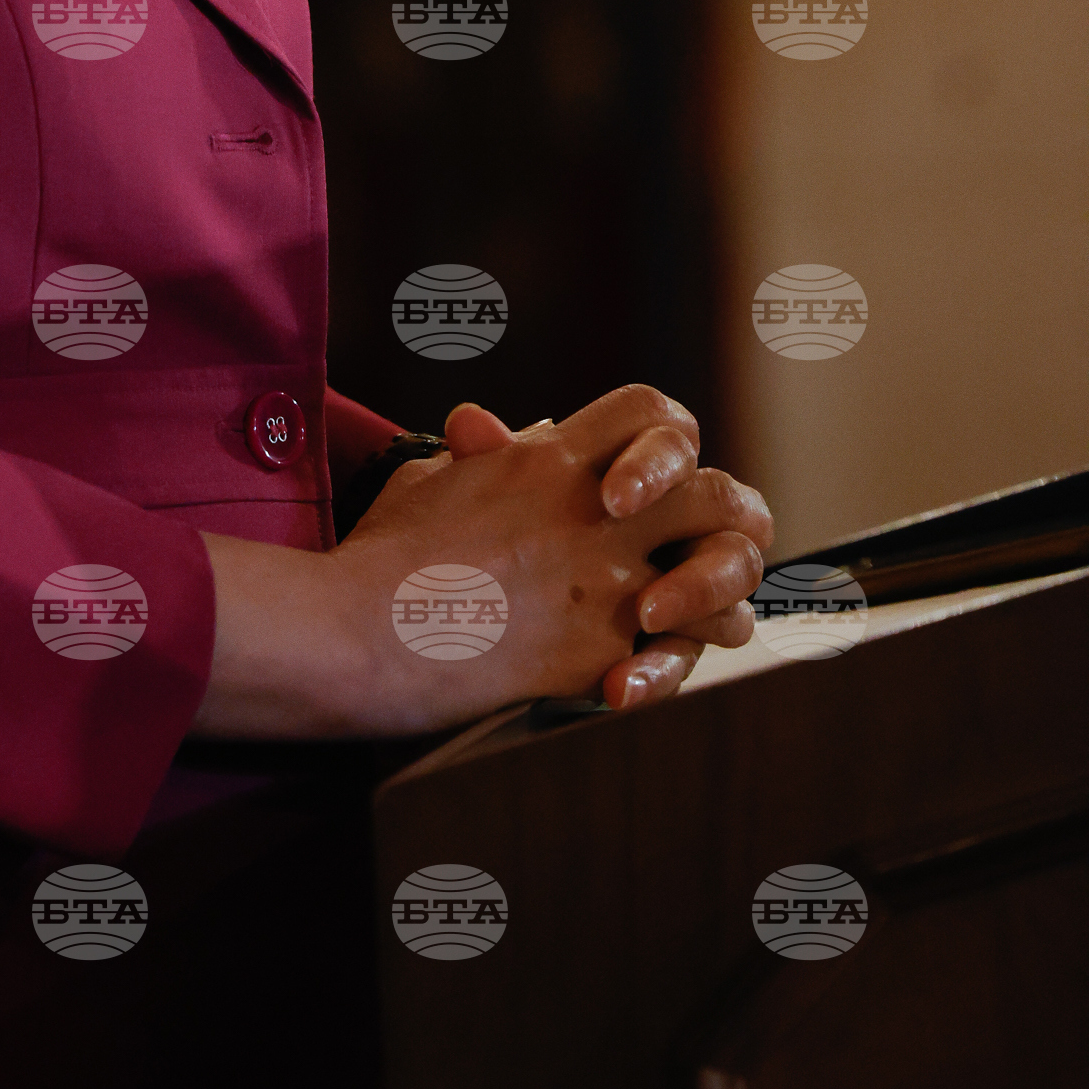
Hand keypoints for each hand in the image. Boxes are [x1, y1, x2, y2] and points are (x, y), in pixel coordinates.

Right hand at [330, 382, 771, 729]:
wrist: (362, 630)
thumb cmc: (383, 554)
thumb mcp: (428, 478)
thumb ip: (476, 454)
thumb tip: (489, 430)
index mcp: (552, 461)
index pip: (651, 413)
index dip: (665, 442)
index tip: (639, 482)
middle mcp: (594, 514)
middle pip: (717, 493)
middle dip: (725, 520)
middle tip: (699, 549)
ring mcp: (606, 585)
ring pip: (726, 581)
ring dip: (721, 602)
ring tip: (697, 620)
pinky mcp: (602, 654)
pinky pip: (681, 657)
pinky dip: (676, 670)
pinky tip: (647, 675)